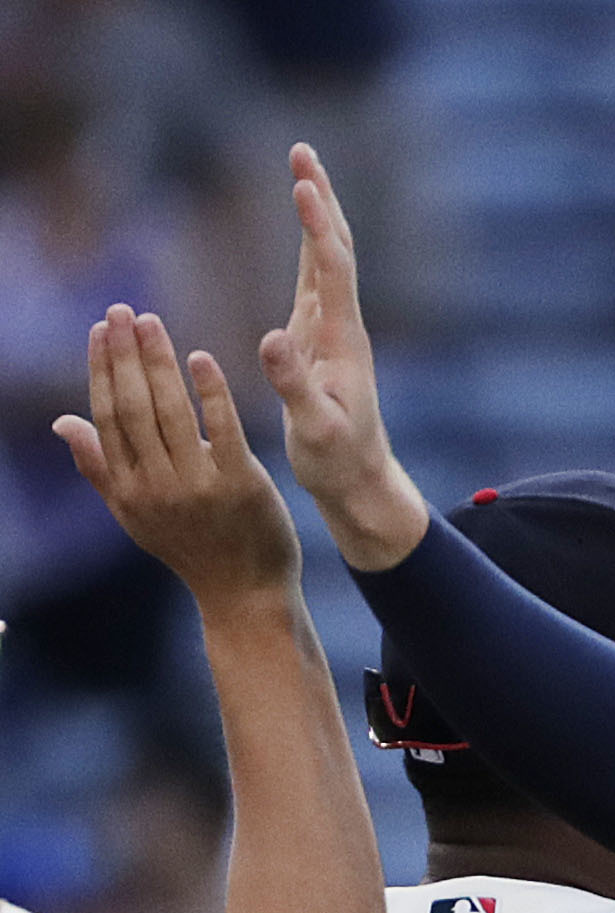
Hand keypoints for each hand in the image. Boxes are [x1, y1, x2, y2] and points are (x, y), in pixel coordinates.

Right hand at [55, 308, 297, 611]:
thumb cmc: (190, 548)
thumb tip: (62, 422)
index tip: (100, 330)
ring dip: (159, 362)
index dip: (102, 369)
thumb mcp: (135, 514)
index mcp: (128, 488)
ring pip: (171, 413)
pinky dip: (210, 393)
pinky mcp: (241, 486)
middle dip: (125, 354)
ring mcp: (199, 486)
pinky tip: (200, 359)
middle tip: (123, 311)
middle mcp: (156, 486)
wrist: (245, 593)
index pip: (107, 416)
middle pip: (134, 407)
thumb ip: (99, 467)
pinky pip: (223, 431)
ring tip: (151, 323)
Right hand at [254, 142, 429, 569]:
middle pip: (334, 249)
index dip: (316, 225)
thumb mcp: (316, 429)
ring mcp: (331, 330)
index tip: (301, 183)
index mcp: (342, 340)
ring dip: (315, 213)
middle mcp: (342, 326)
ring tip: (302, 170)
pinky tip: (303, 225)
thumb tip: (271, 338)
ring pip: (326, 258)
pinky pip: (315, 279)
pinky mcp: (319, 340)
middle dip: (319, 199)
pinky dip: (308, 243)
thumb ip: (294, 385)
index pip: (331, 269)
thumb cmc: (338, 461)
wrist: (361, 481)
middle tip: (301, 151)